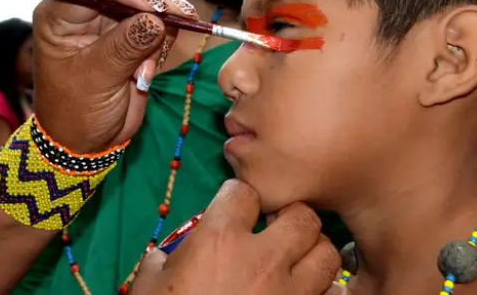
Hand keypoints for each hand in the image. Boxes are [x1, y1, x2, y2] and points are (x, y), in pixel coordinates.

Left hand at [30, 0, 187, 152]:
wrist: (85, 142)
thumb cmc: (76, 112)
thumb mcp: (97, 79)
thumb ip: (125, 47)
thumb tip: (156, 20)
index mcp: (57, 15)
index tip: (155, 4)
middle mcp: (80, 11)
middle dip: (151, 0)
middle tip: (183, 15)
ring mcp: (105, 21)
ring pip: (142, 2)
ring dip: (159, 24)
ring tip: (151, 65)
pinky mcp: (126, 34)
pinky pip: (153, 23)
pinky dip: (160, 39)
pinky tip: (149, 69)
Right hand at [132, 180, 340, 294]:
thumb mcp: (148, 287)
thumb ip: (162, 261)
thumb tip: (168, 256)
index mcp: (219, 240)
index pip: (242, 192)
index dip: (237, 199)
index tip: (232, 210)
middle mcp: (264, 258)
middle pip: (302, 215)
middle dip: (290, 218)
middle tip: (274, 230)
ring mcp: (291, 292)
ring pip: (327, 252)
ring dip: (313, 253)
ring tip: (295, 262)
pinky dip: (320, 292)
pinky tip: (302, 294)